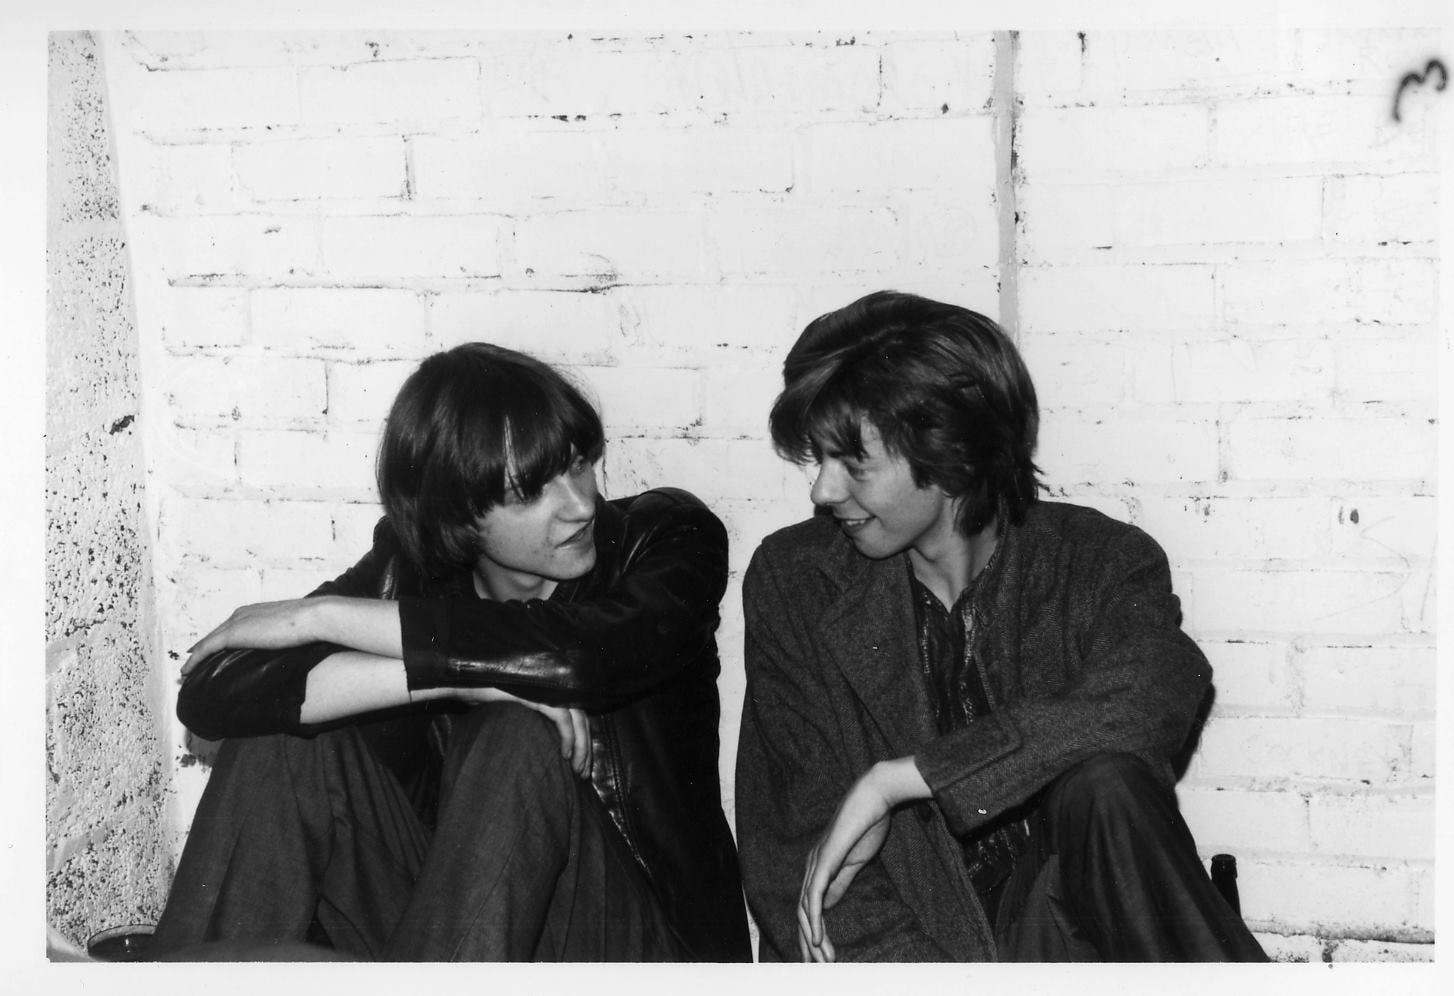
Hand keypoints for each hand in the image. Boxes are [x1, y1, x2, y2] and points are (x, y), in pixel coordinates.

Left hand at [183, 598, 321, 674]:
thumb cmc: (311, 625)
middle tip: (192, 664)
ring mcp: (237, 622)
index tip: (210, 654)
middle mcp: (242, 613)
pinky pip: (206, 648)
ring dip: (195, 656)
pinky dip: (194, 659)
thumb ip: (283, 637)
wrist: (314, 617)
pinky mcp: (234, 633)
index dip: (219, 642)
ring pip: (208, 641)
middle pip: (216, 634)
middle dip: (203, 649)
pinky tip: (187, 671)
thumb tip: (288, 651)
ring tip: (186, 670)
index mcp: (256, 611)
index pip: (231, 628)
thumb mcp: (293, 631)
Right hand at [461, 687, 594, 779]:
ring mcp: (546, 692)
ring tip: (578, 770)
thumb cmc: (487, 700)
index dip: (583, 741)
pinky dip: (568, 736)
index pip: (577, 719)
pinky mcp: (538, 696)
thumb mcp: (513, 717)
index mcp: (550, 696)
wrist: (468, 683)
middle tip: (583, 774)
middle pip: (581, 721)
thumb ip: (532, 727)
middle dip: (586, 749)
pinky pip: (562, 718)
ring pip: (577, 720)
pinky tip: (565, 755)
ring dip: (581, 747)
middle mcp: (552, 692)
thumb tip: (542, 751)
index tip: (581, 766)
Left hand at [798, 756, 930, 962]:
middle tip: (817, 968)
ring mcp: (815, 862)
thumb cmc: (867, 824)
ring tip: (821, 960)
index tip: (822, 956)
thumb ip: (839, 882)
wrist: (875, 797)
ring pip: (804, 908)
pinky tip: (816, 936)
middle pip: (801, 912)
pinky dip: (812, 917)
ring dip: (811, 937)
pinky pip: (814, 894)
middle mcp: (811, 866)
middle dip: (808, 943)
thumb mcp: (854, 862)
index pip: (809, 907)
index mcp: (819, 867)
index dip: (813, 933)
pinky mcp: (824, 859)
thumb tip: (827, 906)